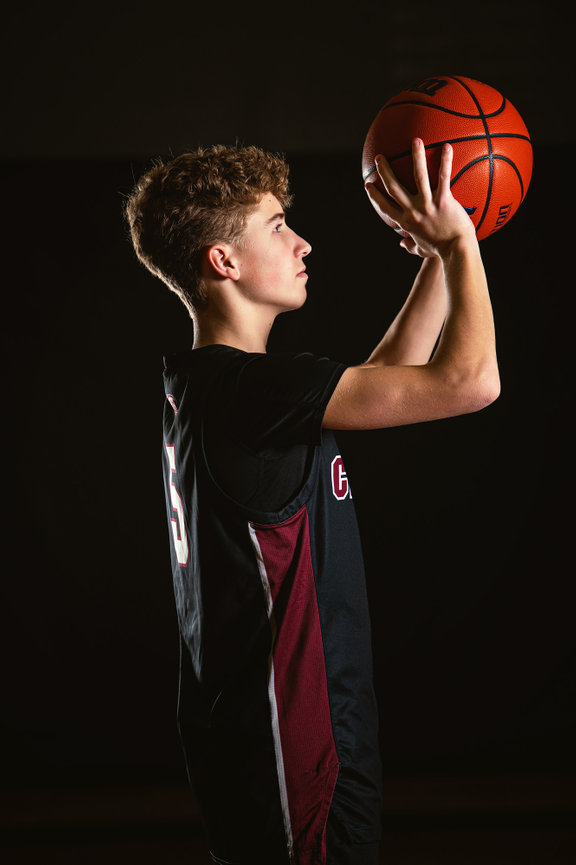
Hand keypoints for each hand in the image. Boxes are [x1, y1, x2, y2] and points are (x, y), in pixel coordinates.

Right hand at [365, 139, 476, 258]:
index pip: (385, 206)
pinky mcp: (444, 201)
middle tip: (378, 158)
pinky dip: (445, 161)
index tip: (368, 184)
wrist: (456, 252)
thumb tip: (402, 244)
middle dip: (384, 171)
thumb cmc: (440, 251)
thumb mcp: (421, 250)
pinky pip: (444, 177)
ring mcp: (428, 204)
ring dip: (416, 156)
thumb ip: (410, 246)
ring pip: (419, 176)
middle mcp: (413, 211)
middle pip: (394, 187)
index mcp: (406, 223)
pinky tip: (448, 146)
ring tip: (415, 140)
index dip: (374, 195)